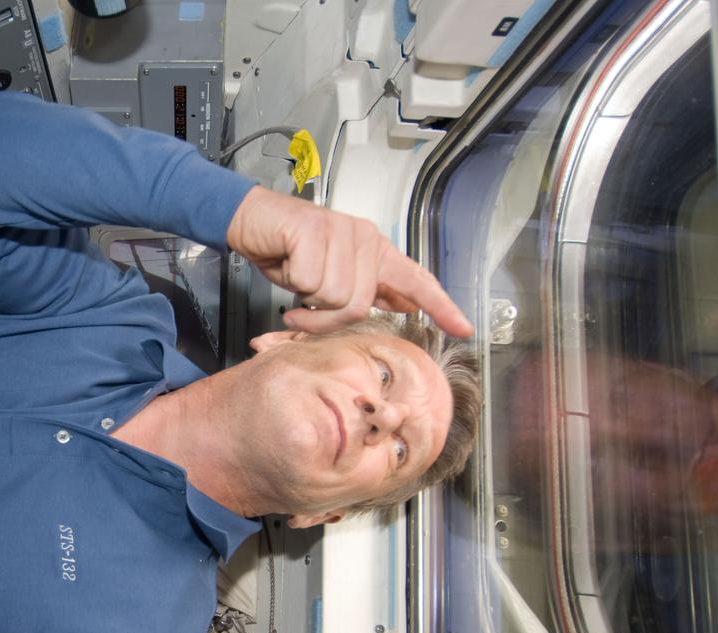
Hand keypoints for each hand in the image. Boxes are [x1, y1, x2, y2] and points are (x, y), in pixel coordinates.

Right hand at [225, 186, 472, 336]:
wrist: (253, 221)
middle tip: (302, 310)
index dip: (441, 305)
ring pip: (334, 296)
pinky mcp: (314, 232)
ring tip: (295, 283)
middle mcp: (364, 238)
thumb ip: (365, 288)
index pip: (415, 280)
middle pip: (358, 304)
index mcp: (374, 249)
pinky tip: (286, 267)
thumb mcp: (330, 275)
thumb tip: (403, 303)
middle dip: (324, 317)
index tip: (464, 327)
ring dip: (307, 303)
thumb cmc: (288, 250)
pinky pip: (310, 283)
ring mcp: (341, 233)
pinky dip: (292, 284)